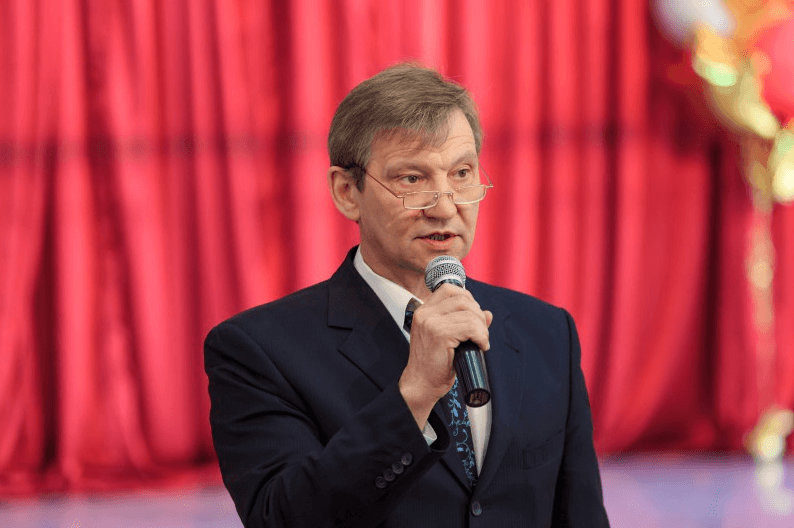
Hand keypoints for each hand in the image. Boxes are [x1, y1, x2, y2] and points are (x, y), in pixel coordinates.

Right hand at [398, 284, 492, 427]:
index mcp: (424, 310)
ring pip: (469, 312)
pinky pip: (470, 327)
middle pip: (463, 298)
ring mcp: (430, 322)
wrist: (421, 384)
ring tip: (481, 341)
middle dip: (478, 314)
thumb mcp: (449, 338)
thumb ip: (465, 323)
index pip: (449, 289)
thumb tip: (488, 313)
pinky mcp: (439, 334)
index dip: (468, 299)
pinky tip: (481, 346)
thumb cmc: (435, 364)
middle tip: (481, 333)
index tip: (474, 317)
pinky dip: (481, 336)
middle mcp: (425, 313)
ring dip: (482, 327)